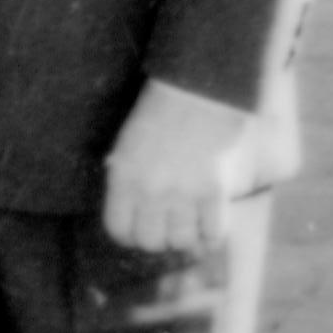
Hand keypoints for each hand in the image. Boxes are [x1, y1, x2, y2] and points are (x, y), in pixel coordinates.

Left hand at [101, 80, 253, 254]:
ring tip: (192, 220)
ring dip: (188, 236)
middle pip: (150, 242)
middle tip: (169, 223)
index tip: (140, 228)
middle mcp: (149, 190)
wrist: (200, 90)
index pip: (118, 230)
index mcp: (123, 176)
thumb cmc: (162, 113)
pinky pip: (213, 234)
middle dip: (159, 237)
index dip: (130, 234)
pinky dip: (213, 234)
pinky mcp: (214, 192)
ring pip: (182, 242)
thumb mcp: (130, 144)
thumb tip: (131, 213)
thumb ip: (127, 180)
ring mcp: (182, 193)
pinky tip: (212, 220)